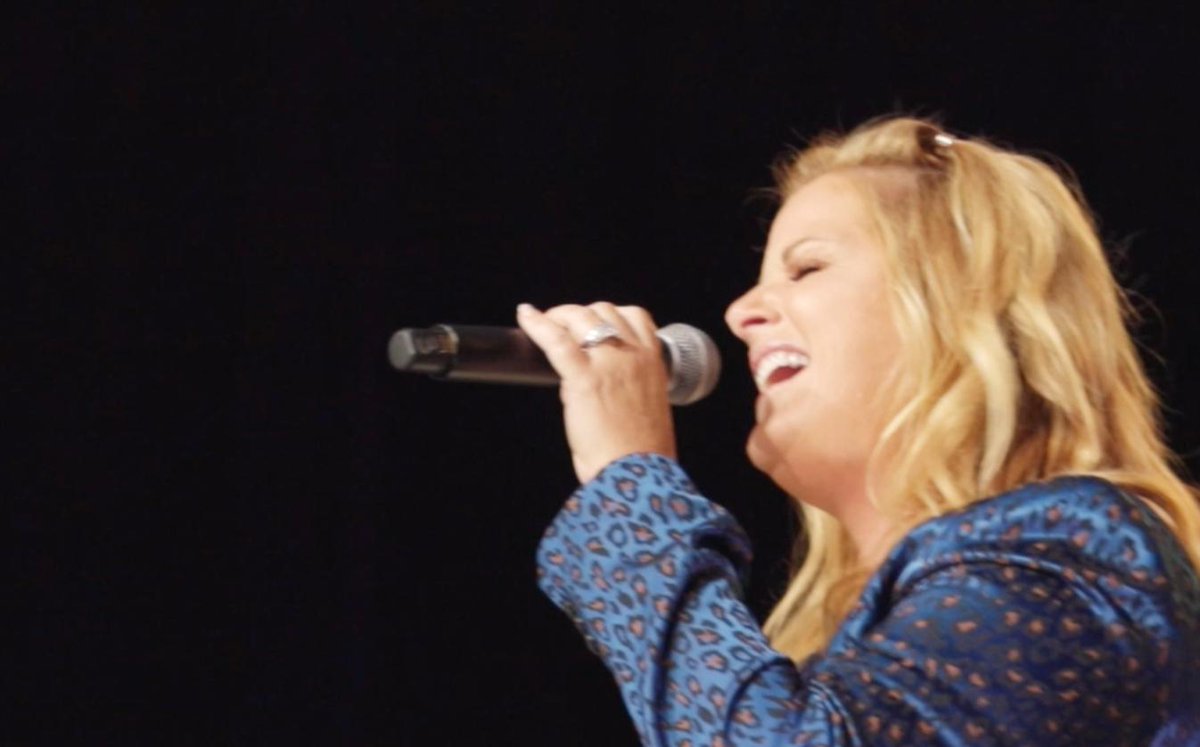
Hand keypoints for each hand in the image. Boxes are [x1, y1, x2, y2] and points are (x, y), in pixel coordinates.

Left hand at [516, 302, 676, 482]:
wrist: (638, 474)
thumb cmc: (642, 452)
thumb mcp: (646, 407)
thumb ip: (627, 385)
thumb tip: (591, 379)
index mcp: (654, 362)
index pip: (636, 316)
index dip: (611, 314)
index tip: (594, 324)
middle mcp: (634, 355)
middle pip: (604, 310)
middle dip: (580, 314)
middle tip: (563, 326)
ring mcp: (609, 363)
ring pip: (580, 318)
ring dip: (560, 316)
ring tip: (545, 323)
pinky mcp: (584, 378)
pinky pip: (557, 340)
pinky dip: (537, 324)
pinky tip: (526, 316)